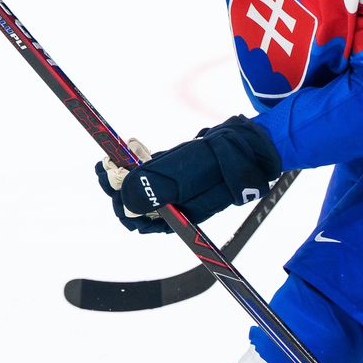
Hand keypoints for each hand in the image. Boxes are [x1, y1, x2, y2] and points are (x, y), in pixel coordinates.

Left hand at [96, 116, 281, 233]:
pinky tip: (130, 148)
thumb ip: (162, 182)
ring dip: (125, 173)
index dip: (119, 198)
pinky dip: (138, 164)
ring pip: (141, 189)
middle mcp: (176, 208)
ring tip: (115, 154)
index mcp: (180, 215)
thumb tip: (127, 199)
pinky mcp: (181, 176)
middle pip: (134, 204)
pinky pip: (152, 175)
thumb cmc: (230, 157)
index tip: (108, 171)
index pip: (137, 217)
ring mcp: (178, 192)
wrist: (255, 144)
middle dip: (118, 185)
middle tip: (106, 163)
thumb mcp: (195, 166)